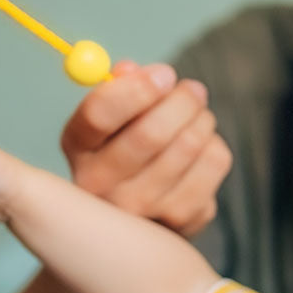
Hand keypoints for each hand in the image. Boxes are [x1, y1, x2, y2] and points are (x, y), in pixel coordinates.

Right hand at [61, 61, 231, 237]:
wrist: (144, 207)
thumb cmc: (128, 143)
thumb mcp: (115, 114)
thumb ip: (121, 86)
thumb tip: (131, 70)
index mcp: (78, 147)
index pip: (98, 115)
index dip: (136, 88)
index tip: (164, 74)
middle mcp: (100, 187)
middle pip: (149, 134)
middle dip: (181, 101)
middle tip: (194, 89)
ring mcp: (139, 211)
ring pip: (189, 146)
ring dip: (202, 120)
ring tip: (198, 118)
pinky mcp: (180, 221)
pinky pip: (212, 164)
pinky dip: (214, 146)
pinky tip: (201, 151)